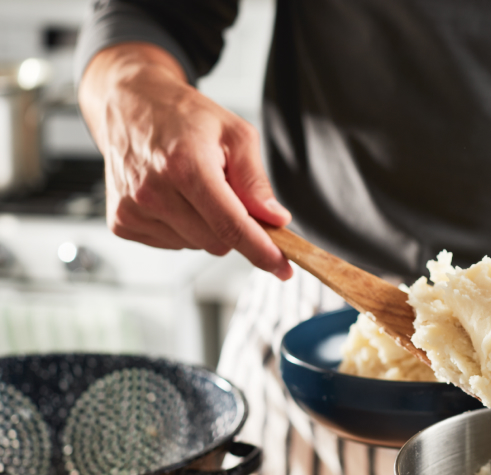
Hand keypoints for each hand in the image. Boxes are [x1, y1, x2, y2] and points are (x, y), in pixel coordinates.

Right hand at [78, 43, 292, 278]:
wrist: (130, 105)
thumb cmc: (185, 117)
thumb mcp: (235, 134)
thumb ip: (256, 180)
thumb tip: (275, 219)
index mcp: (185, 166)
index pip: (230, 225)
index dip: (261, 250)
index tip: (283, 267)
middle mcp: (152, 191)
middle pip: (217, 242)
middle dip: (234, 228)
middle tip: (230, 195)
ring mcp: (132, 209)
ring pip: (195, 245)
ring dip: (207, 226)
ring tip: (193, 188)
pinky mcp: (121, 222)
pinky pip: (172, 244)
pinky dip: (183, 227)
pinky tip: (174, 197)